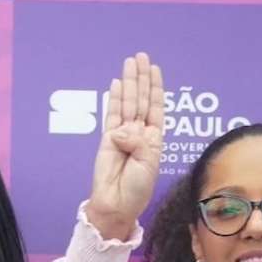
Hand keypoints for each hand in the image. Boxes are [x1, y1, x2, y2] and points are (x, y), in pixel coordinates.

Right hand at [86, 52, 163, 239]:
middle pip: (140, 100)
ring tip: (129, 63)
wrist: (117, 204)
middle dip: (141, 78)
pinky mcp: (107, 140)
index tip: (154, 69)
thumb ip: (138, 141)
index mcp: (153, 139)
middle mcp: (138, 134)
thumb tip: (121, 129)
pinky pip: (111, 116)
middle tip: (140, 57)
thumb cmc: (137, 188)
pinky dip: (113, 100)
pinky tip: (115, 85)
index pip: (154, 107)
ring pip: (126, 104)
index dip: (154, 88)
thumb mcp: (149, 162)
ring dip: (128, 83)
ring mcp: (122, 136)